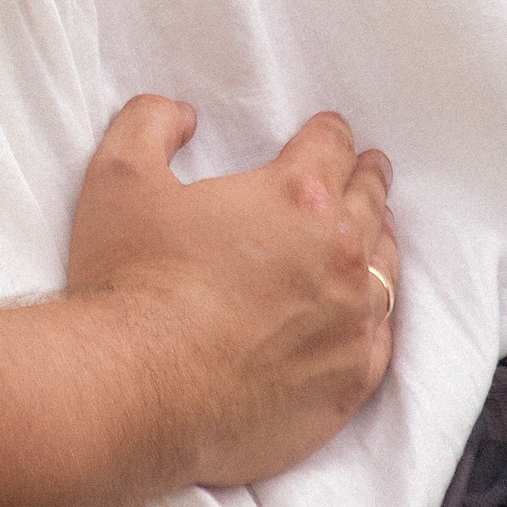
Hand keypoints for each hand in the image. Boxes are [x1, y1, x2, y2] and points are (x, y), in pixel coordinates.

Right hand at [66, 96, 398, 491]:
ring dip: (380, 241)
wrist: (138, 391)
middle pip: (370, 202)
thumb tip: (181, 115)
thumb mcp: (120, 174)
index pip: (331, 148)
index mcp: (296, 197)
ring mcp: (351, 326)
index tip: (330, 130)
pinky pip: (381, 338)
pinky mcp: (347, 385)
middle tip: (369, 168)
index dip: (329, 132)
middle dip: (367, 178)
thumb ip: (151, 122)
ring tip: (376, 231)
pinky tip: (368, 311)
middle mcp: (342, 257)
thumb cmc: (132, 281)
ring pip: (386, 268)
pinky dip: (377, 314)